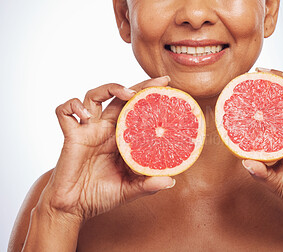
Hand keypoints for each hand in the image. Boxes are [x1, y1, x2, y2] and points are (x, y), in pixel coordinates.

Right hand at [39, 76, 174, 220]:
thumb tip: (171, 182)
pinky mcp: (71, 136)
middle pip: (120, 97)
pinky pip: (64, 112)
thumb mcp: (129, 190)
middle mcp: (105, 129)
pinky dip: (72, 107)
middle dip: (139, 85)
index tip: (168, 89)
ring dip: (109, 88)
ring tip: (126, 93)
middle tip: (158, 81)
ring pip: (93, 95)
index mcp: (120, 138)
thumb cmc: (100, 196)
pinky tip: (85, 115)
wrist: (73, 208)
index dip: (149, 99)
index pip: (136, 110)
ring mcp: (88, 130)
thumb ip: (147, 185)